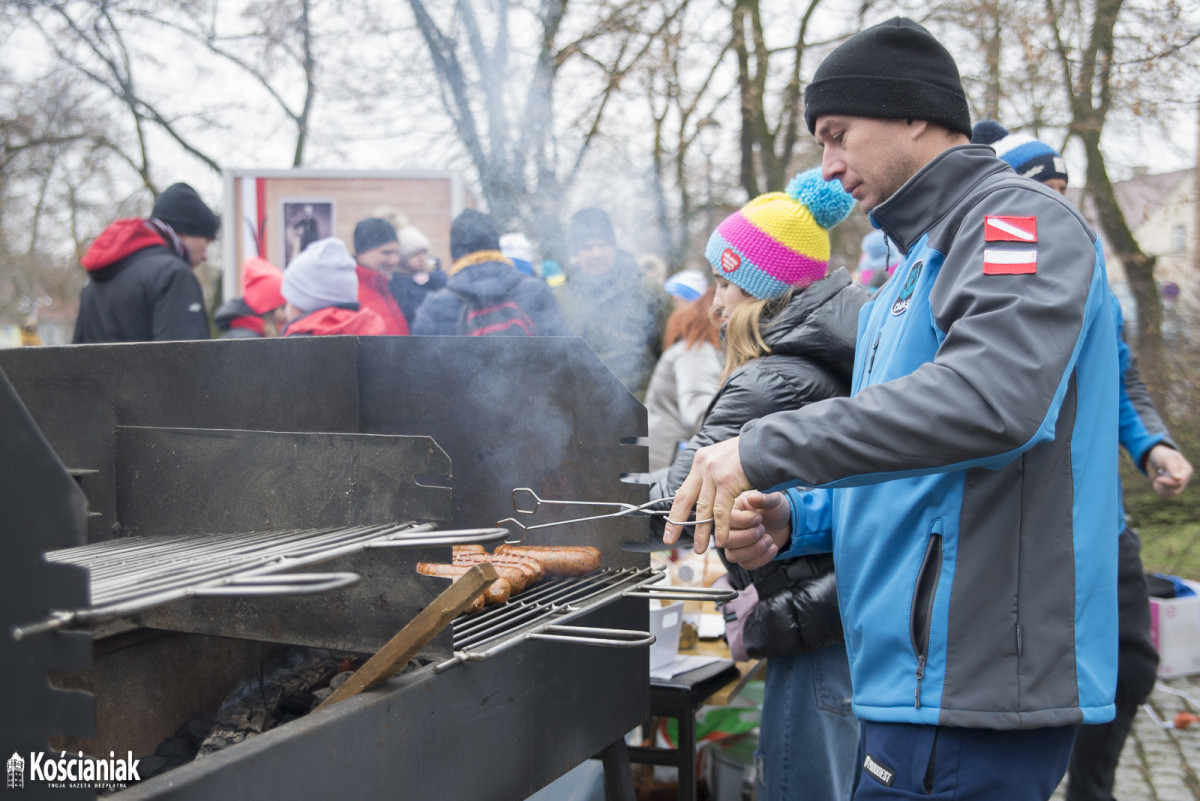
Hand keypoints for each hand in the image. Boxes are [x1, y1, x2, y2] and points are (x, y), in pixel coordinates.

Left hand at [664, 437, 750, 554]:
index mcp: (700, 460)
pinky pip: (721, 510)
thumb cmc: (752, 454)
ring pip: (704, 509)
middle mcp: (703, 465)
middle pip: (685, 499)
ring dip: (701, 531)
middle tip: (670, 540)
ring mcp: (714, 473)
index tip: (669, 526)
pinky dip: (721, 527)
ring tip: (699, 548)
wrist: (769, 444)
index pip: (683, 489)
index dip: (676, 510)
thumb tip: (704, 493)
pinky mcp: (727, 481)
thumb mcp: (724, 459)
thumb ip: (713, 474)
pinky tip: (721, 540)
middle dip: (677, 523)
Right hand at [723, 491, 791, 569]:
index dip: (743, 522)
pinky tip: (773, 548)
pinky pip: (746, 564)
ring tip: (769, 539)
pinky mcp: (743, 557)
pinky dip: (762, 558)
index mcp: (730, 510)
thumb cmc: (775, 508)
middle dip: (748, 537)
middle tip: (763, 528)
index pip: (724, 520)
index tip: (759, 517)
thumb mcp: (774, 500)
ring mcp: (734, 545)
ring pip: (732, 556)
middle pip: (726, 541)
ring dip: (754, 549)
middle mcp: (727, 528)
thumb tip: (753, 498)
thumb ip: (765, 498)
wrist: (784, 523)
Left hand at [1146, 445, 1192, 497]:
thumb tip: (1179, 478)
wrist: (1155, 457)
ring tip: (1157, 480)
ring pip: (1172, 493)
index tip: (1157, 480)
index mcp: (1187, 470)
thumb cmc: (1162, 455)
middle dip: (1164, 485)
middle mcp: (1185, 478)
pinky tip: (1156, 483)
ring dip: (1161, 488)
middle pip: (1176, 489)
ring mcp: (1179, 483)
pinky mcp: (1172, 487)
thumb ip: (1172, 467)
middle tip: (1157, 479)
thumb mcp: (1166, 458)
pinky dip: (1159, 490)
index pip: (1180, 482)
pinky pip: (1166, 494)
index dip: (1168, 483)